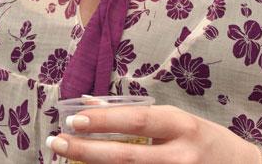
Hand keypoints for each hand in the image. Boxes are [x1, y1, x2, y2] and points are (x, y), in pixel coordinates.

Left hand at [46, 103, 261, 163]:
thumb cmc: (204, 140)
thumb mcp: (177, 120)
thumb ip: (138, 116)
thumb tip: (90, 103)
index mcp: (181, 125)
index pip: (136, 121)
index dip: (104, 121)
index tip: (73, 119)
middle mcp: (181, 155)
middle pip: (127, 156)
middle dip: (87, 151)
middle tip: (57, 142)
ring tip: (68, 162)